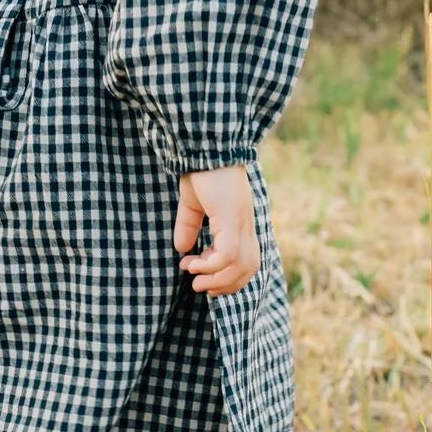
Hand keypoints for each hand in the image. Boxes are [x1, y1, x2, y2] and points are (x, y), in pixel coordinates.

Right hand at [175, 165, 259, 294]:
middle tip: (201, 286)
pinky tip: (194, 263)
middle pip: (249, 268)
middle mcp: (245, 224)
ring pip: (240, 265)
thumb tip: (182, 250)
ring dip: (216, 278)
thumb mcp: (192, 203)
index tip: (201, 275)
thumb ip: (188, 226)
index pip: (248, 260)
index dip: (229, 276)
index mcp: (240, 221)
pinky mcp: (231, 217)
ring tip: (194, 278)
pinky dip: (212, 265)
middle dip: (226, 285)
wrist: (203, 145)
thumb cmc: (199, 169)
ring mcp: (240, 221)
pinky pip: (228, 254)